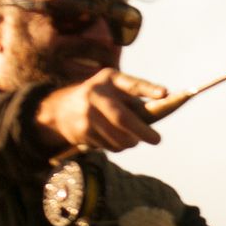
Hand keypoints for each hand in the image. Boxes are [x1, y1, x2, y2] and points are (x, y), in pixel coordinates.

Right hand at [34, 70, 166, 153]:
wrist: (60, 108)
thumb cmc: (100, 98)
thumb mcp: (114, 89)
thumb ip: (135, 99)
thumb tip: (165, 108)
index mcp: (110, 79)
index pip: (132, 84)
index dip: (148, 89)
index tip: (165, 93)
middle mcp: (96, 93)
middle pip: (122, 118)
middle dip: (143, 132)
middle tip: (157, 139)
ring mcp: (87, 113)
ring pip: (118, 137)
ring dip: (131, 142)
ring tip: (132, 139)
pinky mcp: (81, 131)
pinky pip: (109, 146)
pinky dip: (117, 146)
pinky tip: (111, 137)